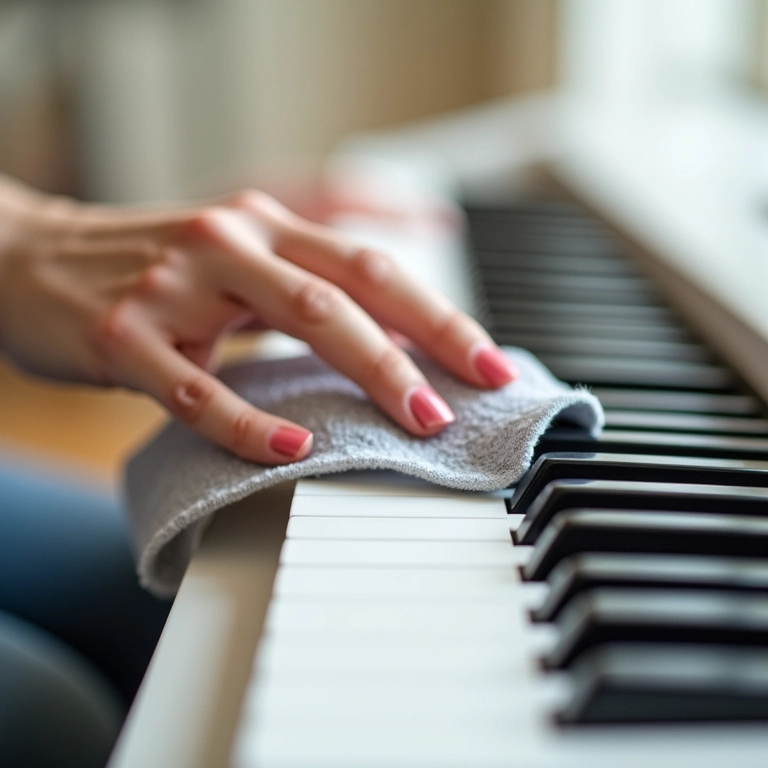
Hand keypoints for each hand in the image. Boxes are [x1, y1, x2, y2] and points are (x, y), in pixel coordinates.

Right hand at [0, 190, 517, 463]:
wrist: (32, 261)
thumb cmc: (150, 271)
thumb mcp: (234, 263)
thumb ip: (302, 289)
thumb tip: (388, 338)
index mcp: (264, 227)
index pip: (371, 267)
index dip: (438, 313)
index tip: (489, 362)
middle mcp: (232, 242)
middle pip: (349, 288)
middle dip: (421, 342)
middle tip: (469, 394)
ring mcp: (178, 284)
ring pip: (294, 318)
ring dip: (367, 369)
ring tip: (415, 418)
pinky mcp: (126, 334)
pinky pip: (199, 387)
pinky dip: (251, 423)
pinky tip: (294, 451)